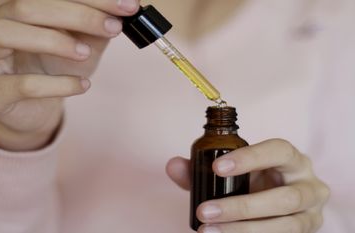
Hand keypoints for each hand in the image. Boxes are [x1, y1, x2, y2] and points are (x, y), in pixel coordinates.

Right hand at [0, 0, 139, 150]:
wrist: (34, 109)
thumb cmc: (53, 69)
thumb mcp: (80, 42)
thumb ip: (96, 24)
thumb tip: (125, 8)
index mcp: (9, 5)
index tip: (127, 5)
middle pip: (24, 5)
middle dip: (77, 14)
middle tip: (114, 26)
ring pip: (6, 33)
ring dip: (54, 41)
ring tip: (85, 54)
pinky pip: (20, 84)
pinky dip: (57, 84)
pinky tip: (82, 85)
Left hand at [166, 139, 329, 232]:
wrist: (278, 204)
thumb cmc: (254, 181)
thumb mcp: (234, 172)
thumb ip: (202, 169)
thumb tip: (173, 166)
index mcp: (292, 159)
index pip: (278, 150)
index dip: (250, 158)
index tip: (216, 168)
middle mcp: (309, 185)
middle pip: (284, 197)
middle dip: (241, 206)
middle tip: (204, 211)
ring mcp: (311, 213)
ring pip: (285, 226)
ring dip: (244, 230)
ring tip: (208, 230)